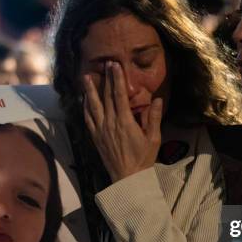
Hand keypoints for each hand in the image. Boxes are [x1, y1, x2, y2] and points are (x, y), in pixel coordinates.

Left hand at [83, 61, 162, 181]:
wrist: (127, 178)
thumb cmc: (143, 159)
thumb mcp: (153, 138)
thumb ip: (154, 118)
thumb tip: (157, 100)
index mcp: (125, 121)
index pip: (119, 95)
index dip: (117, 79)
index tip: (115, 65)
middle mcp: (110, 123)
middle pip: (106, 96)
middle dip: (105, 79)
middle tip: (104, 64)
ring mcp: (101, 130)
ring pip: (93, 106)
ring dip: (90, 91)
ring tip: (86, 77)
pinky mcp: (96, 137)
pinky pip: (88, 119)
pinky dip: (85, 107)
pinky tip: (84, 100)